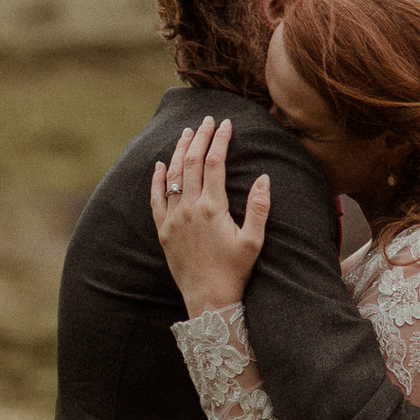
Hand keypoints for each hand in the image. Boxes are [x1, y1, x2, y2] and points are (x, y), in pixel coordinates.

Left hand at [152, 115, 269, 312]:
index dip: (220, 140)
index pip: (216, 163)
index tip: (226, 124)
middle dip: (200, 137)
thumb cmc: (235, 272)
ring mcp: (173, 219)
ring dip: (180, 151)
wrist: (208, 299)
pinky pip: (156, 198)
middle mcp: (190, 209)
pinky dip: (157, 179)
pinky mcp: (163, 230)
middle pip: (193, 163)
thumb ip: (258, 208)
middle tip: (207, 120)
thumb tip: (264, 178)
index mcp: (213, 208)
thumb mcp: (254, 242)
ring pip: (173, 176)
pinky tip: (160, 164)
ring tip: (187, 132)